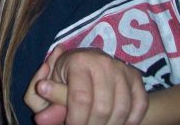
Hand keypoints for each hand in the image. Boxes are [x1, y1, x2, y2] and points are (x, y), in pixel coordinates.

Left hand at [25, 46, 147, 124]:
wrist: (92, 62)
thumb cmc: (68, 75)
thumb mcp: (52, 83)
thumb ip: (47, 103)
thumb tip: (40, 119)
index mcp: (78, 60)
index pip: (80, 98)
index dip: (75, 121)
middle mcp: (103, 61)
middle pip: (102, 108)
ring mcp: (122, 68)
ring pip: (121, 110)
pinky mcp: (135, 77)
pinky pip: (139, 106)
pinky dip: (129, 120)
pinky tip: (114, 120)